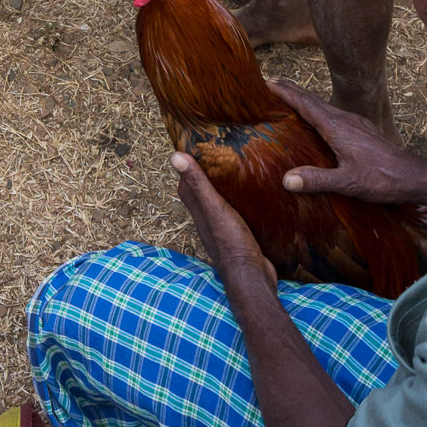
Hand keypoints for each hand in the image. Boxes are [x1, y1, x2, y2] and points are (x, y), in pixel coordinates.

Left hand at [172, 152, 277, 292]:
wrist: (252, 276)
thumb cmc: (230, 242)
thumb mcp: (214, 208)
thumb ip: (197, 184)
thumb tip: (174, 157)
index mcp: (198, 212)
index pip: (185, 186)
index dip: (187, 168)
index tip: (194, 149)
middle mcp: (207, 221)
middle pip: (201, 195)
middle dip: (205, 177)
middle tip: (217, 158)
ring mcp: (222, 230)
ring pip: (218, 206)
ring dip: (223, 191)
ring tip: (235, 173)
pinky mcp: (239, 237)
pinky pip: (235, 216)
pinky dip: (238, 204)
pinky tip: (250, 199)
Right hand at [272, 79, 426, 206]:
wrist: (413, 176)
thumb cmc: (381, 179)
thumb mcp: (347, 182)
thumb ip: (317, 180)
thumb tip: (286, 179)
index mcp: (337, 127)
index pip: (306, 104)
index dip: (286, 92)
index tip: (268, 82)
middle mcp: (345, 119)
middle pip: (313, 100)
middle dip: (291, 91)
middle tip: (272, 83)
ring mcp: (355, 123)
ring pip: (324, 106)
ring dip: (305, 100)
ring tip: (290, 99)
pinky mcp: (362, 129)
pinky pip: (334, 114)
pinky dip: (318, 110)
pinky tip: (319, 121)